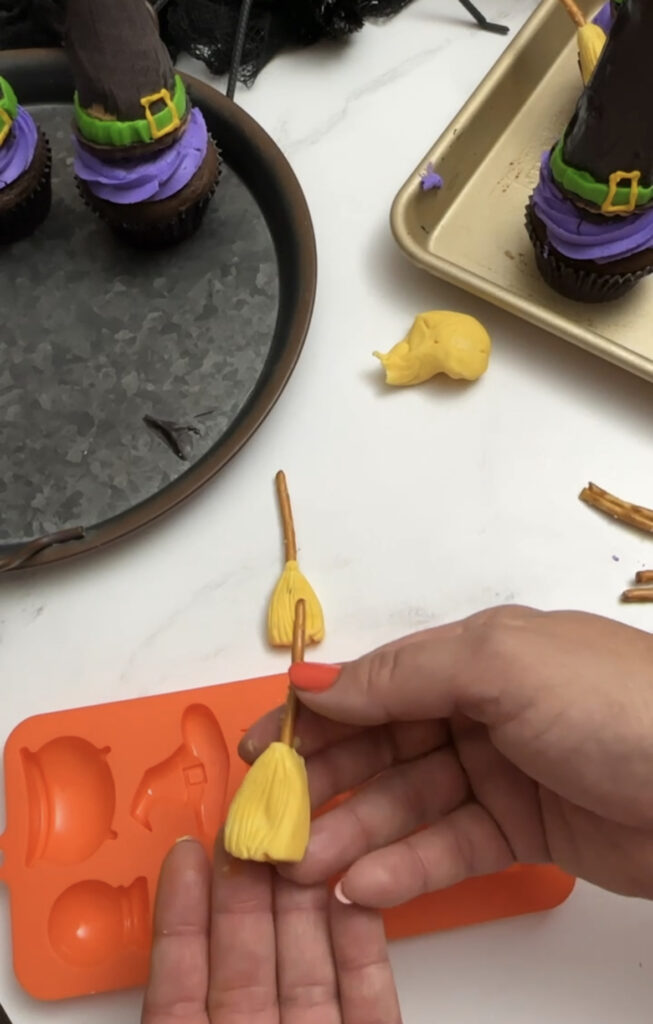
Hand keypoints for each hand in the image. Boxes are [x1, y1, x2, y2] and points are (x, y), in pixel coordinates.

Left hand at [142, 835, 400, 1023]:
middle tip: (257, 824)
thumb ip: (172, 1002)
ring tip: (306, 840)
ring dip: (310, 898)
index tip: (189, 851)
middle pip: (251, 955)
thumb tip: (169, 906)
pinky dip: (364, 947)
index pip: (182, 978)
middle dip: (255, 884)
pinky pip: (367, 997)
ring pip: (310, 964)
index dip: (185, 912)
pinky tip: (355, 892)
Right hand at [242, 606, 652, 905]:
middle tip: (273, 822)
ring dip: (354, 833)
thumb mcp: (500, 664)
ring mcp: (502, 771)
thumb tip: (319, 678)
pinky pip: (448, 847)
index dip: (317, 716)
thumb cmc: (616, 705)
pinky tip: (365, 884)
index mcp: (475, 656)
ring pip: (407, 803)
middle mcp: (482, 708)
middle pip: (383, 747)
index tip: (263, 747)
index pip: (376, 684)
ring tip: (308, 867)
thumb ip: (404, 672)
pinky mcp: (523, 831)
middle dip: (327, 783)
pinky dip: (406, 866)